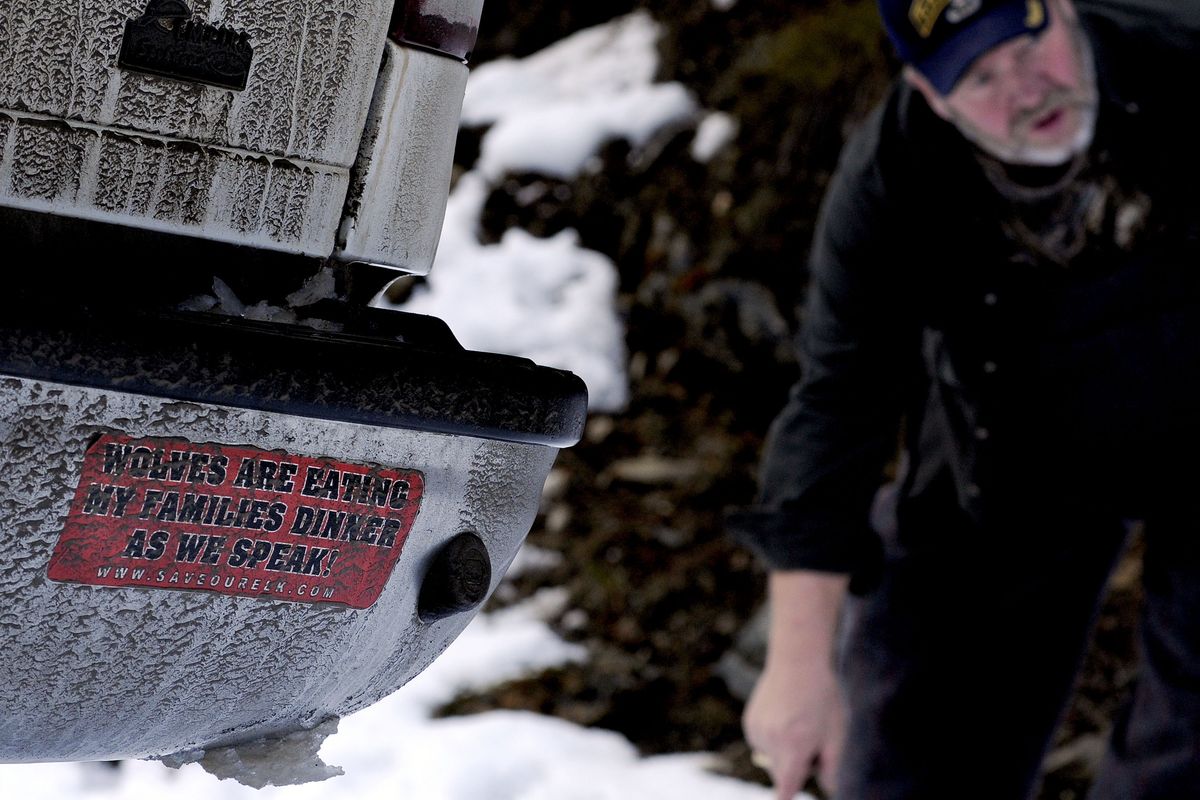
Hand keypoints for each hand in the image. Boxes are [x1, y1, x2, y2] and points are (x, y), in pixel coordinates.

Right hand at [743, 657, 845, 798]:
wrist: (797, 660)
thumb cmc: (822, 697)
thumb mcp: (836, 733)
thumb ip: (833, 768)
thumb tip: (831, 790)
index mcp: (794, 748)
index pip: (785, 789)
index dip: (786, 797)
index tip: (785, 798)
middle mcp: (771, 742)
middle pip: (779, 774)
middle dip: (794, 768)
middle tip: (811, 741)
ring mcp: (756, 731)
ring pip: (770, 758)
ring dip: (783, 752)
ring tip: (797, 722)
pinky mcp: (749, 722)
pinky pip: (761, 742)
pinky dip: (773, 738)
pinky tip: (784, 716)